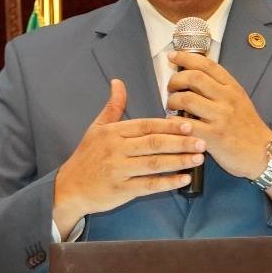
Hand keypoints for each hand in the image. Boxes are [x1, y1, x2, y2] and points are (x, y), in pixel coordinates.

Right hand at [52, 79, 206, 232]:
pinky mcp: (121, 190)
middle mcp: (115, 150)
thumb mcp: (96, 129)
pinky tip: (184, 179)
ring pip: (154, 164)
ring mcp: (118, 171)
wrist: (69, 188)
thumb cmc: (86, 158)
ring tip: (198, 159)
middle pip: (153, 144)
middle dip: (180, 143)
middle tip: (202, 141)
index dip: (168, 125)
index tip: (189, 124)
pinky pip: (149, 185)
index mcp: (112, 133)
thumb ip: (113, 107)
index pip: (145, 126)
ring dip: (178, 161)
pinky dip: (168, 183)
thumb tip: (118, 82)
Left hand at [165, 51, 271, 181]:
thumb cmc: (246, 127)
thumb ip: (219, 88)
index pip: (207, 64)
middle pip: (193, 77)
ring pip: (186, 99)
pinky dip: (174, 122)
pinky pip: (186, 124)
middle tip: (171, 88)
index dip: (186, 57)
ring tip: (172, 106)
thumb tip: (193, 76)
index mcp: (232, 87)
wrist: (262, 153)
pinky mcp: (213, 136)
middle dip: (175, 80)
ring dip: (172, 101)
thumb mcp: (238, 100)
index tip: (172, 56)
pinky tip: (174, 124)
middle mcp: (227, 99)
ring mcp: (220, 117)